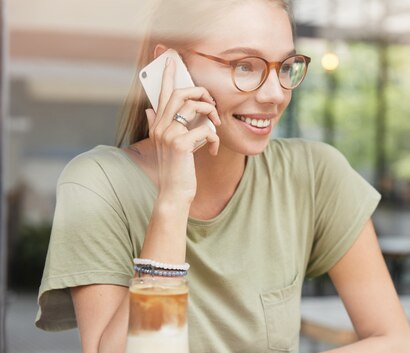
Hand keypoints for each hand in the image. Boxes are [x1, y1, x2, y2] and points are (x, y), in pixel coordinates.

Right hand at [147, 56, 220, 202]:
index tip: (171, 58)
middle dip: (201, 92)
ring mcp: (169, 134)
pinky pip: (206, 129)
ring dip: (212, 113)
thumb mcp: (167, 146)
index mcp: (157, 124)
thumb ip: (159, 125)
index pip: (162, 93)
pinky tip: (213, 150)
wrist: (174, 193)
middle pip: (181, 93)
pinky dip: (214, 138)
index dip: (167, 74)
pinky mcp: (180, 143)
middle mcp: (160, 126)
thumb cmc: (176, 170)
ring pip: (195, 106)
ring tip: (216, 126)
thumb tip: (148, 109)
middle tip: (212, 103)